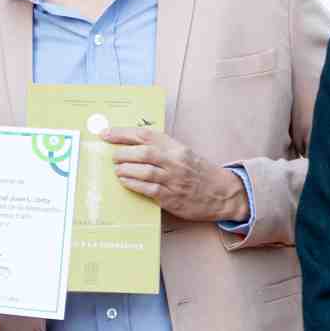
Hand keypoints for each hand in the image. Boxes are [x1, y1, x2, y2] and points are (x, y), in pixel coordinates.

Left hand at [101, 128, 246, 223]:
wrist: (223, 193)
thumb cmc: (199, 173)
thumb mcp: (184, 154)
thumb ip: (162, 149)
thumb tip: (130, 146)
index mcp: (176, 147)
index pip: (146, 134)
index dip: (123, 133)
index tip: (106, 133)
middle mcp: (175, 161)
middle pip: (143, 152)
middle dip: (122, 152)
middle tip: (111, 156)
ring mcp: (174, 180)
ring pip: (145, 170)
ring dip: (125, 169)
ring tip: (116, 170)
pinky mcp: (172, 197)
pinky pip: (149, 189)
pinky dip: (133, 184)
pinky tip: (125, 182)